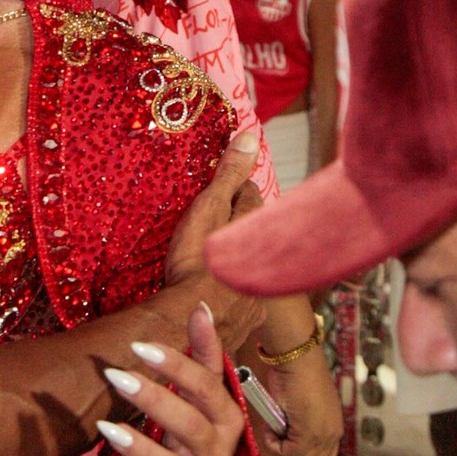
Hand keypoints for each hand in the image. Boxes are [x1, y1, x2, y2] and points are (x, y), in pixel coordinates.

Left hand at [96, 302, 243, 455]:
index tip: (139, 346)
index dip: (176, 365)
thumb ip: (204, 350)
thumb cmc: (200, 421)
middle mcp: (220, 450)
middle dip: (153, 399)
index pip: (206, 386)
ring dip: (141, 449)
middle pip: (190, 425)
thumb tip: (201, 306)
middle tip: (115, 376)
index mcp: (228, 415)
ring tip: (107, 429)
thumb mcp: (205, 387)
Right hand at [164, 130, 265, 352]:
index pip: (249, 195)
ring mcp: (256, 291)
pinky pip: (240, 301)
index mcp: (253, 226)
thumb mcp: (209, 207)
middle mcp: (262, 258)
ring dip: (236, 262)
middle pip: (252, 232)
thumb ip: (229, 173)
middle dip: (238, 226)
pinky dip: (230, 295)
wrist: (194, 317)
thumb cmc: (196, 258)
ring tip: (213, 261)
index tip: (221, 188)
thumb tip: (250, 136)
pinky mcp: (245, 320)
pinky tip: (216, 297)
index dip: (235, 189)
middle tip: (216, 222)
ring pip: (248, 267)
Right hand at [259, 346, 341, 455]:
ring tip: (272, 432)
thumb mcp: (299, 407)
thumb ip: (298, 429)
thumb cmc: (294, 373)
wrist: (296, 357)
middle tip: (275, 451)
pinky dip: (274, 445)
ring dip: (280, 454)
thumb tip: (286, 446)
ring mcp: (322, 436)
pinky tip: (271, 428)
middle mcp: (332, 435)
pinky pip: (289, 455)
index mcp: (332, 429)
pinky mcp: (310, 433)